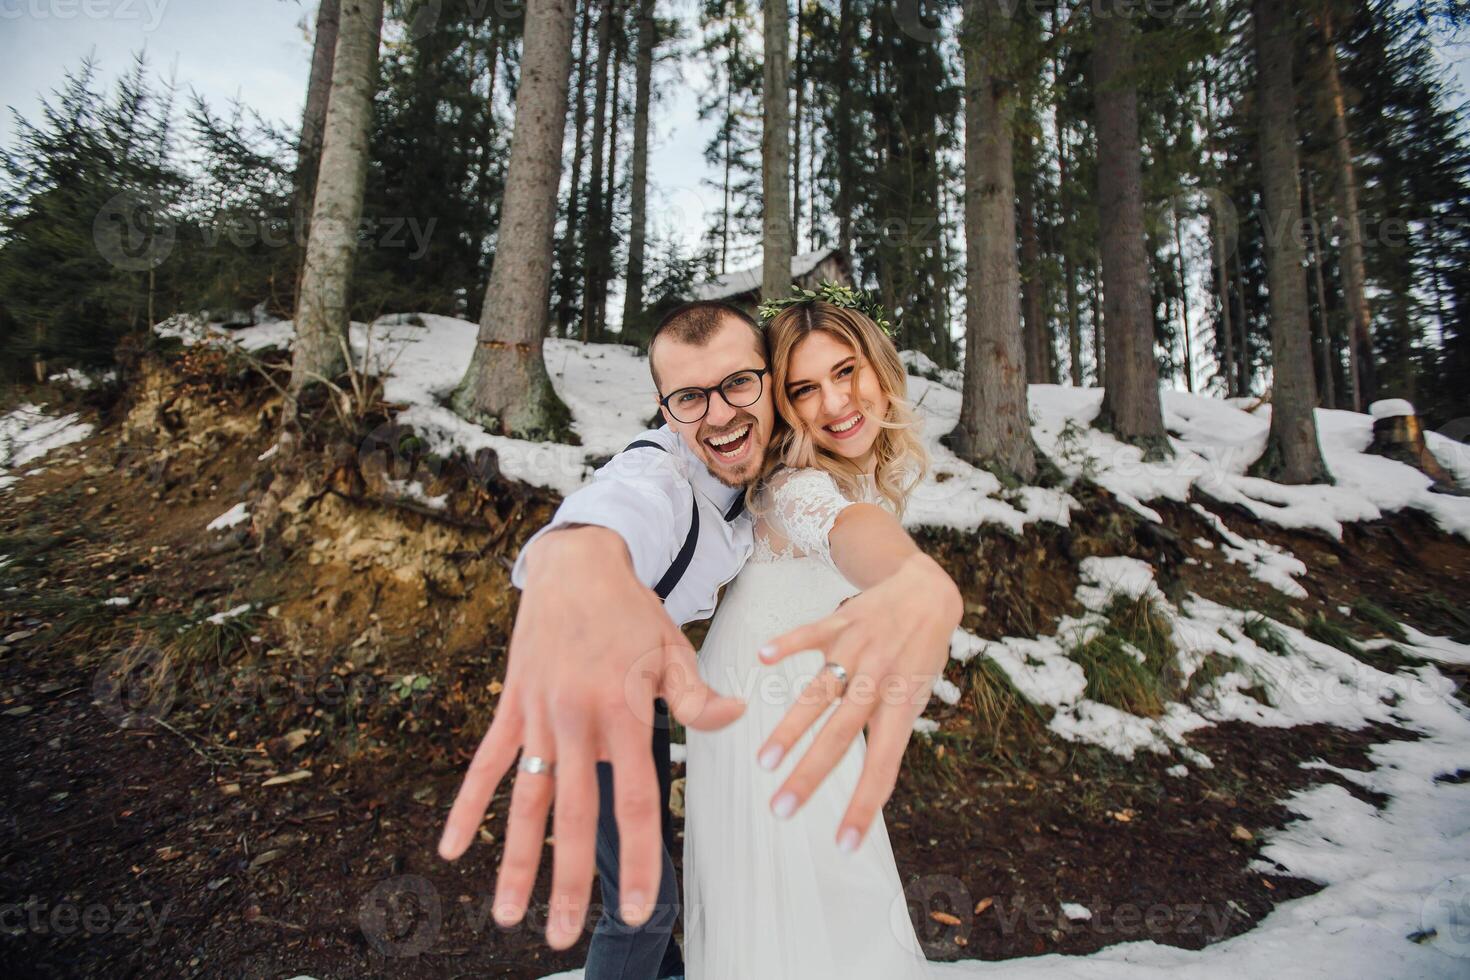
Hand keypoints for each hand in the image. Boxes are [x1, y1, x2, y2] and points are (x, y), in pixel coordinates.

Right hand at [437, 525, 745, 949]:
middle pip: (574, 816)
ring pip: (526, 801)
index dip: (640, 858)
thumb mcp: (673, 648)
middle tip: (562, 939)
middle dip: (569, 882)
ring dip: (515, 860)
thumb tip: (734, 716)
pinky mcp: (511, 707)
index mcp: (622, 711)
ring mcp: (537, 716)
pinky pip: (486, 763)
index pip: (635, 800)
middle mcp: (576, 721)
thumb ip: (695, 695)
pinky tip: (452, 848)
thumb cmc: (631, 611)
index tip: (642, 907)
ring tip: (505, 915)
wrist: (574, 565)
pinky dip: (469, 805)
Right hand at [753, 552, 959, 850]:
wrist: (929, 592)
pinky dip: (788, 644)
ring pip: (820, 693)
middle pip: (840, 736)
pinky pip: (811, 633)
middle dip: (810, 775)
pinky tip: (763, 657)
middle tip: (781, 809)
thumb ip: (890, 730)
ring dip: (791, 728)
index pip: (883, 765)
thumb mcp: (917, 696)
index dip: (864, 805)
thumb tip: (871, 779)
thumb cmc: (921, 655)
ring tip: (765, 760)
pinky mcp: (841, 621)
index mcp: (902, 706)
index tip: (843, 842)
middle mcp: (878, 681)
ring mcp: (858, 650)